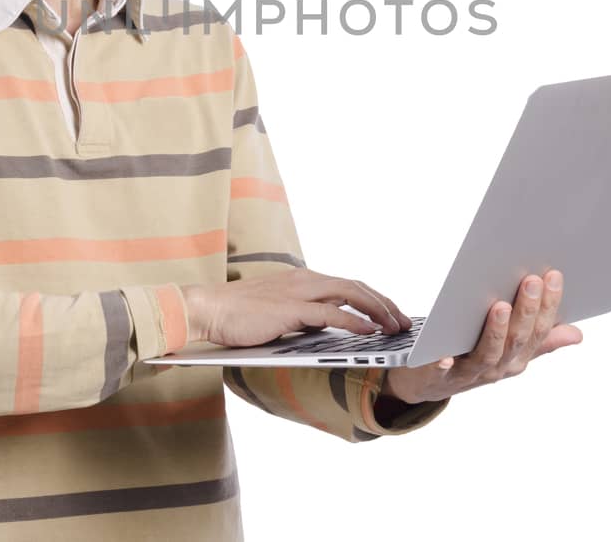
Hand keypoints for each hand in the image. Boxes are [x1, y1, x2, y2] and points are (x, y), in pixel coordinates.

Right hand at [180, 269, 409, 347]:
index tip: (391, 314)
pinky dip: (354, 321)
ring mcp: (298, 292)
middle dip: (384, 303)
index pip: (348, 284)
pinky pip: (331, 313)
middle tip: (403, 321)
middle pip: (356, 286)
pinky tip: (369, 331)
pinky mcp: (290, 309)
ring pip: (350, 294)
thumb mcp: (277, 311)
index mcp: (302, 279)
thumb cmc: (236, 314)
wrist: (207, 308)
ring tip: (394, 327)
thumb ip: (302, 314)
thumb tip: (325, 326)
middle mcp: (304, 280)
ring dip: (377, 310)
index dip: (373, 298)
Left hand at [380, 269, 582, 405]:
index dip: (549, 306)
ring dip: (496, 331)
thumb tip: (577, 334)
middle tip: (532, 280)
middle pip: (516, 340)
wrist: (430, 383)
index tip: (554, 276)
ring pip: (488, 354)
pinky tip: (446, 355)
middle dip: (527, 311)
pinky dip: (444, 364)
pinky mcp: (438, 375)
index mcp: (516, 359)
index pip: (538, 331)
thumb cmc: (473, 357)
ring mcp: (469, 373)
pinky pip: (443, 372)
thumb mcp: (510, 351)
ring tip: (500, 305)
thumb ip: (541, 341)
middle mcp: (497, 368)